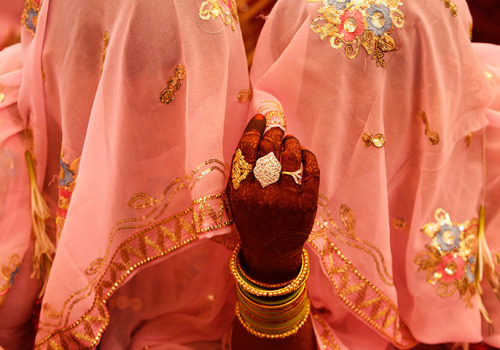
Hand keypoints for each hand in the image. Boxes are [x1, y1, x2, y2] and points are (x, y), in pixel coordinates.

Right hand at [227, 114, 319, 283]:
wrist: (271, 253)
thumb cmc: (251, 221)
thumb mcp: (235, 199)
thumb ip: (240, 171)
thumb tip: (256, 135)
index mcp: (241, 192)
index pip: (247, 150)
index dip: (254, 129)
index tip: (260, 119)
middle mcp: (263, 195)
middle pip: (270, 149)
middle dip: (274, 133)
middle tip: (276, 130)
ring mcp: (287, 200)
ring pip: (292, 156)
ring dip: (291, 142)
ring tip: (289, 141)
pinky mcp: (307, 204)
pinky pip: (311, 170)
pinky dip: (308, 156)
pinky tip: (303, 154)